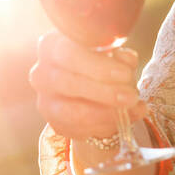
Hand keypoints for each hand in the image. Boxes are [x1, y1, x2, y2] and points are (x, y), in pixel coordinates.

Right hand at [30, 31, 149, 140]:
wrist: (85, 88)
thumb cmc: (98, 63)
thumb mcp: (111, 54)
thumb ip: (119, 56)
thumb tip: (127, 61)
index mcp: (52, 46)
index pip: (70, 53)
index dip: (98, 65)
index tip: (126, 73)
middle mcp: (42, 73)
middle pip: (70, 83)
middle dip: (105, 92)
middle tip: (131, 96)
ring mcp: (44, 100)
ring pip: (74, 111)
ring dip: (107, 113)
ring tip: (133, 108)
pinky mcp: (53, 123)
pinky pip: (79, 129)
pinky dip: (105, 125)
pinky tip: (123, 119)